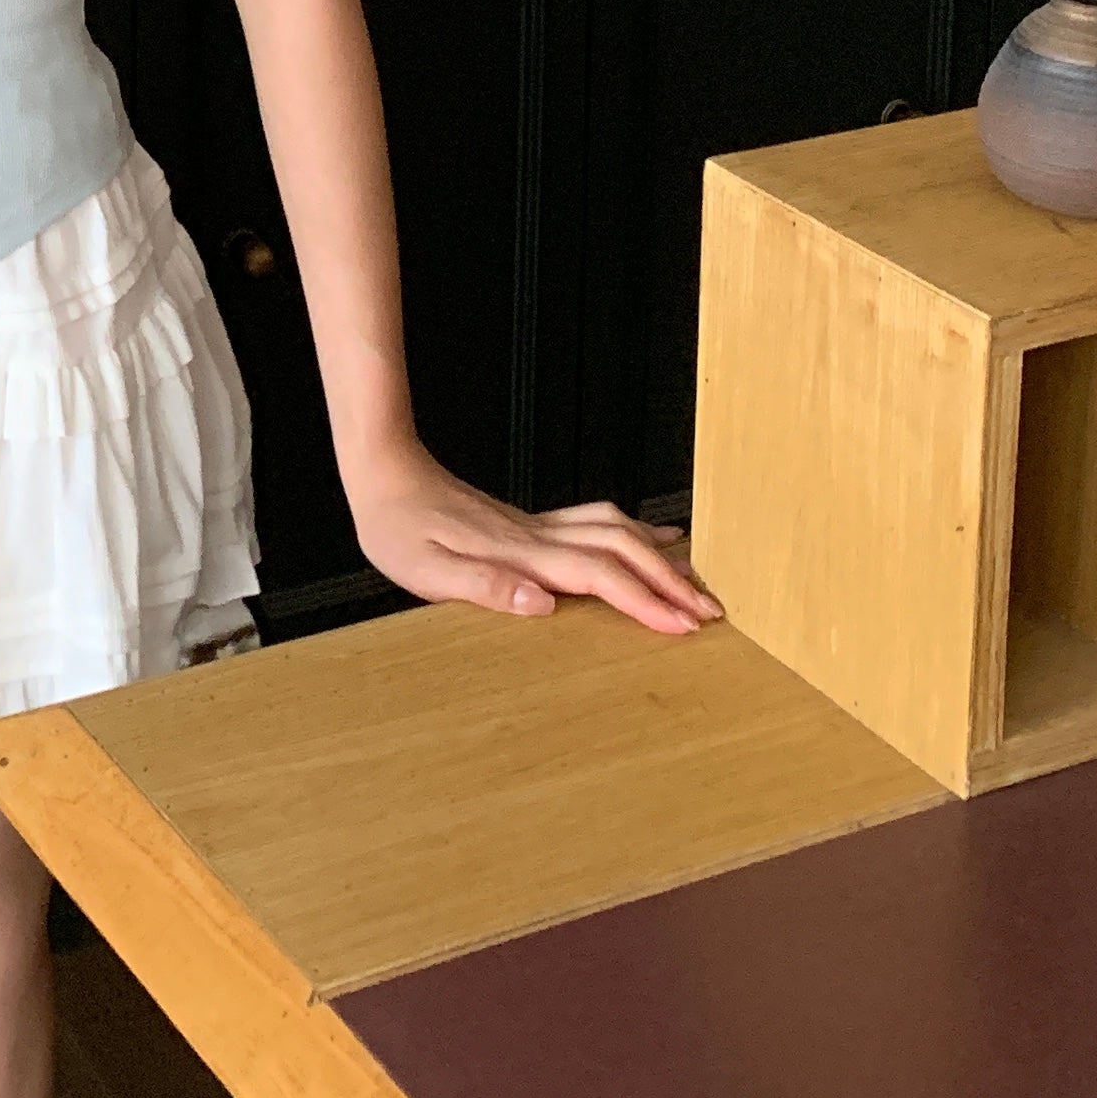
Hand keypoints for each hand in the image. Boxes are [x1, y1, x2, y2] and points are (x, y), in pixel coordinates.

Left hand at [344, 443, 720, 636]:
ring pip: (617, 529)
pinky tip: (648, 537)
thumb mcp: (426, 570)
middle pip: (624, 549)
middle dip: (673, 580)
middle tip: (713, 611)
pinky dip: (634, 531)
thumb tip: (542, 604)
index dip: (646, 601)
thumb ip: (485, 586)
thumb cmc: (396, 526)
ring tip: (697, 577)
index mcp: (520, 553)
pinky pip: (597, 521)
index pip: (600, 576)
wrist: (383, 472)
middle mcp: (537, 534)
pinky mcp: (529, 521)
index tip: (686, 625)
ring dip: (660, 554)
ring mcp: (536, 524)